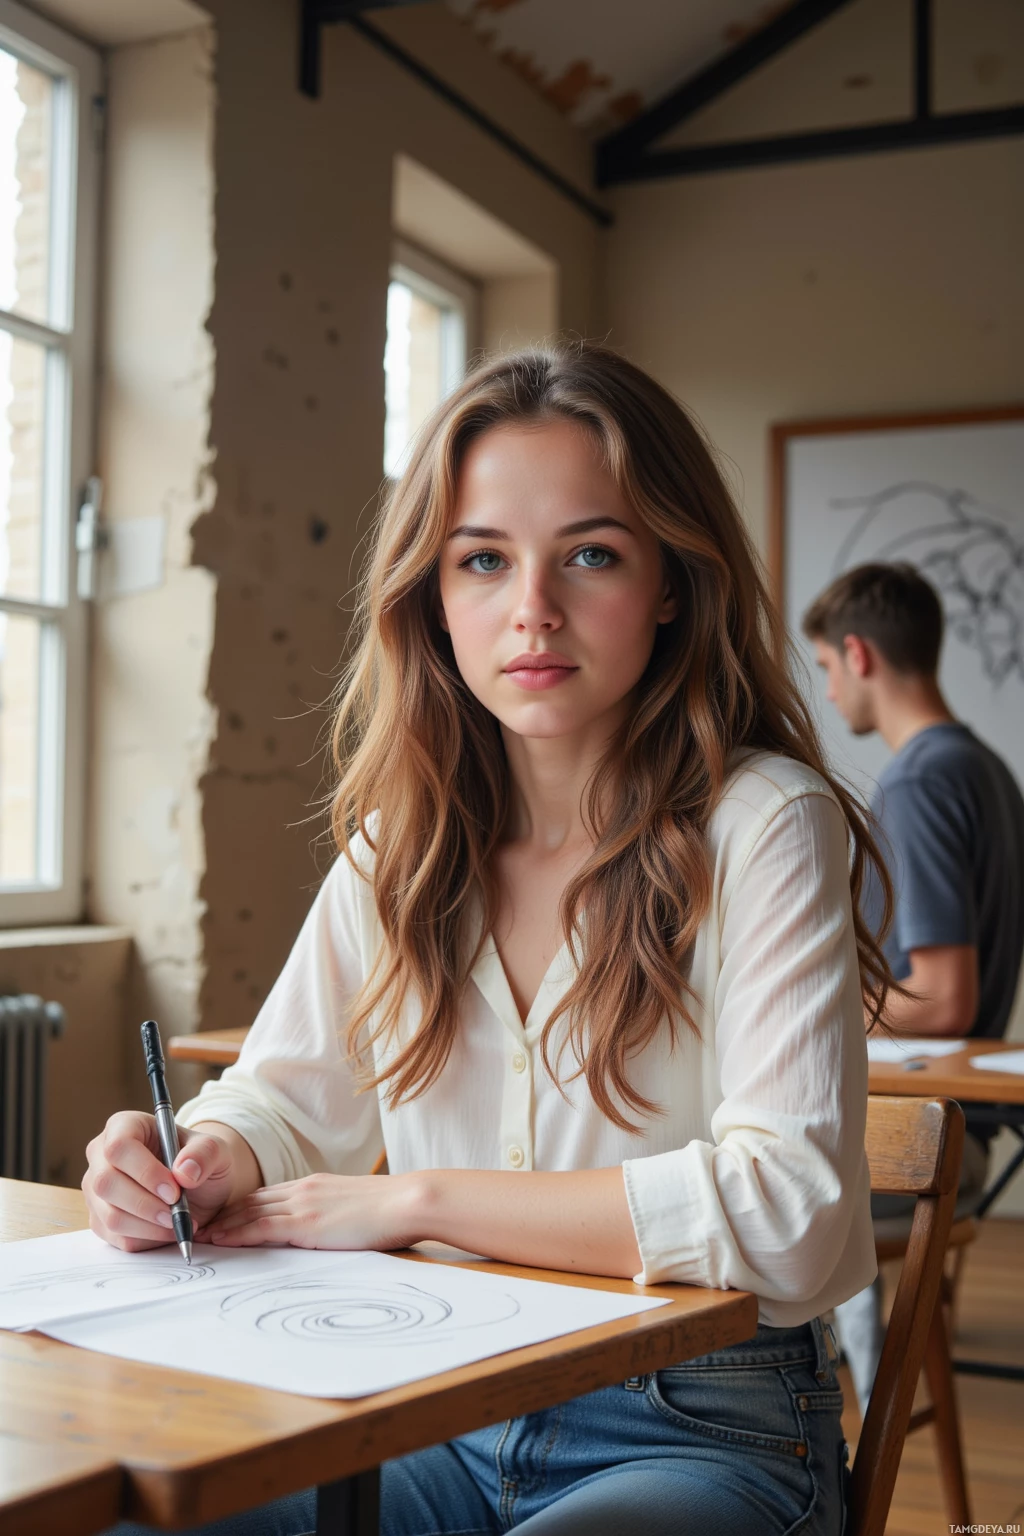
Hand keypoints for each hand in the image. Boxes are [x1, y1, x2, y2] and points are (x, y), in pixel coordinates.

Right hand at [83, 1111, 239, 1251]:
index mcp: (125, 1126)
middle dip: (145, 1205)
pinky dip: (145, 1240)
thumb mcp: (214, 1150)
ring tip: (178, 1222)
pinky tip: (167, 1230)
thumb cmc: (199, 1161)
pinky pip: (115, 1237)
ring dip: (148, 1227)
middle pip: (106, 1183)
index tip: (174, 1190)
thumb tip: (185, 1172)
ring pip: (110, 1216)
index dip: (145, 1172)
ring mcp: (96, 1190)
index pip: (119, 1147)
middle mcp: (102, 1156)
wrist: (199, 1187)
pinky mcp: (99, 1218)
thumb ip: (205, 1154)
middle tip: (176, 1214)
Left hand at [204, 1171, 422, 1251]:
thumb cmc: (391, 1210)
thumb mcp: (354, 1207)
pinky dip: (236, 1234)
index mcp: (315, 1185)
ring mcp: (303, 1203)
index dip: (241, 1207)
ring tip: (200, 1236)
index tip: (222, 1218)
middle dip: (224, 1214)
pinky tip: (221, 1241)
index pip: (267, 1195)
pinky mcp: (306, 1222)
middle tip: (199, 1228)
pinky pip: (261, 1227)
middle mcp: (303, 1189)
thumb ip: (333, 1214)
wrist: (406, 1202)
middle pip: (252, 1201)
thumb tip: (328, 1229)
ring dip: (222, 1224)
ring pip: (250, 1212)